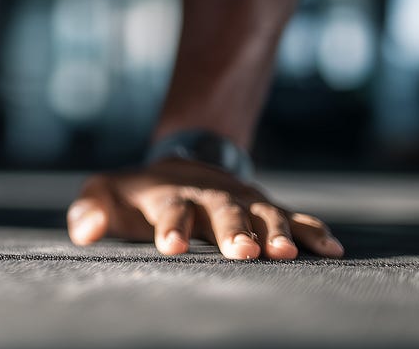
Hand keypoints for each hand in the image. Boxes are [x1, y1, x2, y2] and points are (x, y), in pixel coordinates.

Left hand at [66, 158, 343, 259]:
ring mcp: (243, 202)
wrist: (180, 165)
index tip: (169, 246)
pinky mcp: (268, 210)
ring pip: (264, 214)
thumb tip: (84, 229)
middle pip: (223, 212)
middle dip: (234, 231)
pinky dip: (314, 232)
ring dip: (276, 232)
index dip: (170, 227)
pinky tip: (333, 251)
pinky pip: (297, 219)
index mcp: (169, 197)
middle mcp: (211, 198)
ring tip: (284, 254)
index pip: (169, 210)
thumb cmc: (136, 196)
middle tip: (243, 252)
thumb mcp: (105, 194)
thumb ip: (90, 210)